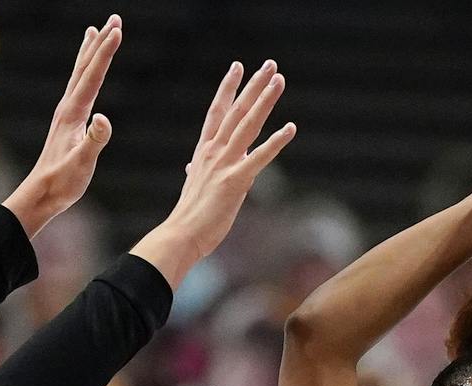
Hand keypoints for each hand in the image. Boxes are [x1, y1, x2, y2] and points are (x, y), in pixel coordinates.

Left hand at [2, 16, 122, 238]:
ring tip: (96, 31)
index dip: (106, 52)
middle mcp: (68, 107)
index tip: (118, 30)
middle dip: (101, 42)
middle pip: (86, 67)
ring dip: (90, 52)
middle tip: (115, 19)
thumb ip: (94, 141)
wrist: (41, 194)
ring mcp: (67, 113)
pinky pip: (80, 87)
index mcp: (73, 113)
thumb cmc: (62, 183)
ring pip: (81, 74)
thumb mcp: (81, 164)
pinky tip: (88, 73)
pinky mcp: (69, 121)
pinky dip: (85, 72)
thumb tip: (104, 119)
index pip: (93, 76)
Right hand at [130, 60, 296, 288]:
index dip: (228, 88)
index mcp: (205, 152)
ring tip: (279, 80)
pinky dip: (276, 142)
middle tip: (270, 64)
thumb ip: (197, 172)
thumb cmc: (189, 217)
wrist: (180, 235)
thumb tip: (192, 166)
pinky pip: (260, 157)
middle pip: (237, 110)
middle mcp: (214, 152)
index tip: (238, 67)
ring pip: (248, 124)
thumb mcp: (194, 188)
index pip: (217, 112)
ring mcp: (225, 164)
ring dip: (265, 100)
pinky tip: (291, 128)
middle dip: (253, 85)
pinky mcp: (236, 181)